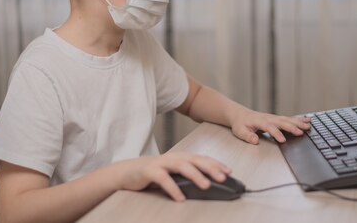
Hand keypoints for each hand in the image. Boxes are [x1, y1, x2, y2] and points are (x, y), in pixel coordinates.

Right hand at [115, 152, 230, 201]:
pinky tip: (180, 198)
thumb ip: (187, 176)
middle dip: (211, 168)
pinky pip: (163, 179)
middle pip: (196, 160)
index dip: (216, 164)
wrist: (127, 172)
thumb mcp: (173, 174)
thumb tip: (208, 184)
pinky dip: (173, 188)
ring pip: (182, 166)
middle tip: (224, 177)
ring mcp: (162, 162)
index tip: (229, 171)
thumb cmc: (153, 174)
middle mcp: (174, 157)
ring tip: (206, 186)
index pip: (202, 159)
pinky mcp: (150, 170)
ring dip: (196, 175)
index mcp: (181, 157)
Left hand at [231, 110, 311, 143]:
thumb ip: (247, 136)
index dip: (276, 134)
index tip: (283, 140)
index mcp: (260, 121)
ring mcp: (273, 117)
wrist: (240, 115)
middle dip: (292, 127)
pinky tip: (307, 120)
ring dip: (298, 122)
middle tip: (301, 132)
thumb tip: (255, 140)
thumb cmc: (240, 124)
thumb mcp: (239, 131)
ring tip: (308, 126)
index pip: (269, 127)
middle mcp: (268, 118)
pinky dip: (298, 119)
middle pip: (282, 122)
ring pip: (287, 119)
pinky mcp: (277, 119)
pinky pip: (289, 119)